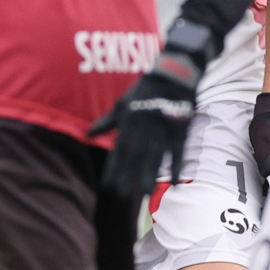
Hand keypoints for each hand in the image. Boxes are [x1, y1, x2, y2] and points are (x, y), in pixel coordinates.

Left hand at [89, 18, 216, 197]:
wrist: (173, 73)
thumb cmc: (144, 89)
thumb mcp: (122, 103)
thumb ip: (107, 122)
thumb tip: (89, 135)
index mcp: (129, 121)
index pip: (120, 149)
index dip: (114, 168)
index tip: (108, 185)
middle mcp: (144, 126)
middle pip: (136, 156)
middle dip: (129, 176)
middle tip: (124, 196)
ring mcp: (163, 128)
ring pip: (155, 156)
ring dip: (149, 175)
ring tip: (144, 194)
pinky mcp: (180, 129)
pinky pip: (179, 151)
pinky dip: (177, 166)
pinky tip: (175, 182)